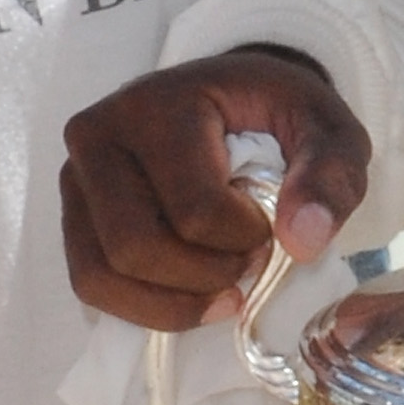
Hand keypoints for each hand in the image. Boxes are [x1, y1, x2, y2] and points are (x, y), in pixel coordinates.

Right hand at [59, 42, 372, 330]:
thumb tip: (301, 242)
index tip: (269, 226)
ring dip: (173, 301)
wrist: (231, 97)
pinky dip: (145, 307)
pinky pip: (90, 284)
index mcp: (158, 105)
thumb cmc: (276, 113)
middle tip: (247, 261)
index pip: (193, 211)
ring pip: (102, 275)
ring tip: (222, 283)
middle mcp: (98, 135)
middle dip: (204, 276)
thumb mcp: (327, 129)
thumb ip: (331, 176)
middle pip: (135, 249)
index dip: (243, 241)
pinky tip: (192, 295)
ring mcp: (75, 176)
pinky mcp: (73, 213)